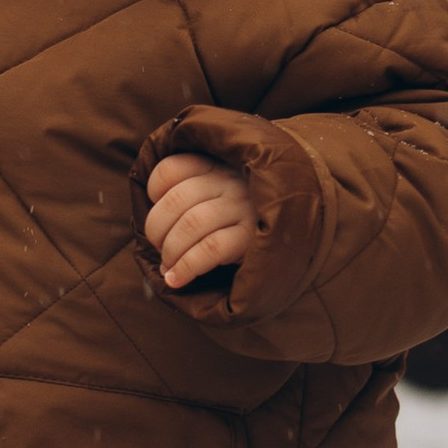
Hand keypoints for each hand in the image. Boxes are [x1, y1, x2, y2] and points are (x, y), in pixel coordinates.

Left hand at [145, 153, 256, 291]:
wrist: (295, 234)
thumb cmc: (241, 220)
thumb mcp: (217, 198)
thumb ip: (187, 200)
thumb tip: (152, 233)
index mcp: (217, 167)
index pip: (171, 168)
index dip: (154, 190)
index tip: (157, 208)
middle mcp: (230, 182)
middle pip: (176, 200)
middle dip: (156, 230)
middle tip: (159, 248)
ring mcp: (244, 207)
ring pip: (192, 223)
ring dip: (170, 250)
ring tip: (168, 266)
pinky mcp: (252, 236)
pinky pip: (210, 249)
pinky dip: (186, 267)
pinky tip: (177, 279)